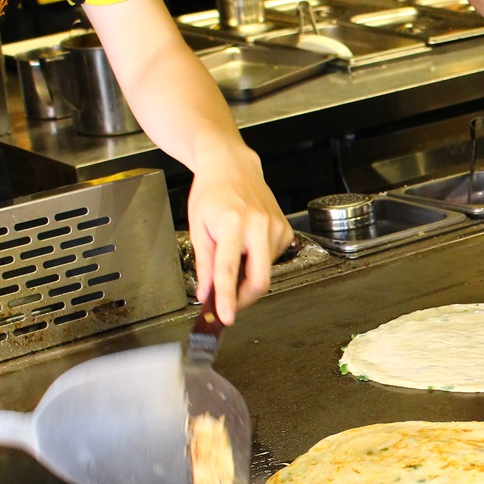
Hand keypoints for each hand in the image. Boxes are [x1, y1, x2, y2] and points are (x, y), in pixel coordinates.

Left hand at [186, 144, 292, 325]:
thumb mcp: (198, 227)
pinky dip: (258, 260)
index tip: (226, 316)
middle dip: (244, 298)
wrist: (233, 166)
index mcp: (232, 224)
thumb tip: (206, 292)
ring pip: (265, 271)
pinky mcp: (286, 230)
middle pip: (259, 280)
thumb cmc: (213, 192)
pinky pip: (272, 258)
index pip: (228, 270)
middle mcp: (258, 225)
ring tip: (234, 254)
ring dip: (248, 275)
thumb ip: (204, 264)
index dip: (227, 298)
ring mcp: (276, 227)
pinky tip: (248, 243)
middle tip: (229, 304)